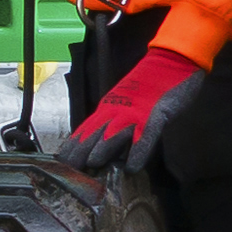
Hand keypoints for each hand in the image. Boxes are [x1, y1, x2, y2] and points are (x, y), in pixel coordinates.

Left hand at [59, 39, 212, 169]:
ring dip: (101, 150)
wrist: (171, 59)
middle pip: (92, 134)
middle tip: (67, 172)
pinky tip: (132, 167)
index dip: (71, 148)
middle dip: (79, 153)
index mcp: (107, 108)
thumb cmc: (150, 84)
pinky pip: (145, 136)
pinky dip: (138, 152)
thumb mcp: (126, 103)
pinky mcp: (155, 114)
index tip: (59, 164)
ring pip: (113, 133)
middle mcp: (115, 110)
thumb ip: (115, 121)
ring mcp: (134, 112)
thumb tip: (105, 144)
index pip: (83, 131)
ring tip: (90, 167)